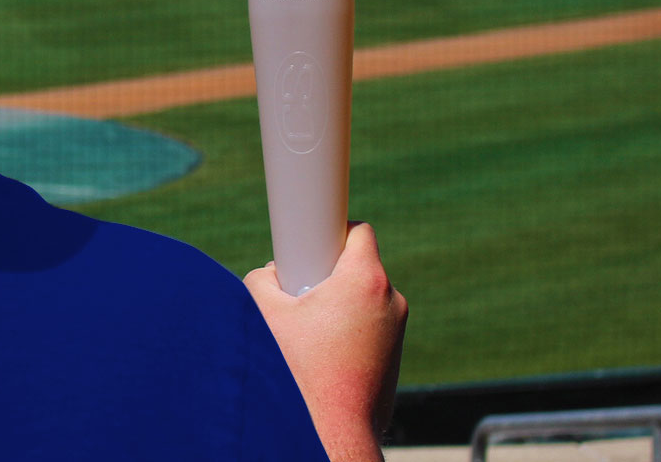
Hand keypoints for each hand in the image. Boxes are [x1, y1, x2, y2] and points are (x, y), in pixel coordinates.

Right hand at [244, 222, 407, 461]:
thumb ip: (263, 280)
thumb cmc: (300, 372)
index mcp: (365, 281)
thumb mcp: (265, 313)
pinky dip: (346, 330)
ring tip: (308, 332)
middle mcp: (391, 301)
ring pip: (362, 299)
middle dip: (327, 273)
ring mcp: (397, 331)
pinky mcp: (394, 357)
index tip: (313, 236)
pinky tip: (321, 354)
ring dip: (336, 305)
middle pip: (358, 265)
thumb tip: (272, 276)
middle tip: (299, 293)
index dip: (332, 228)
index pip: (359, 231)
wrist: (331, 432)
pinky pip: (368, 327)